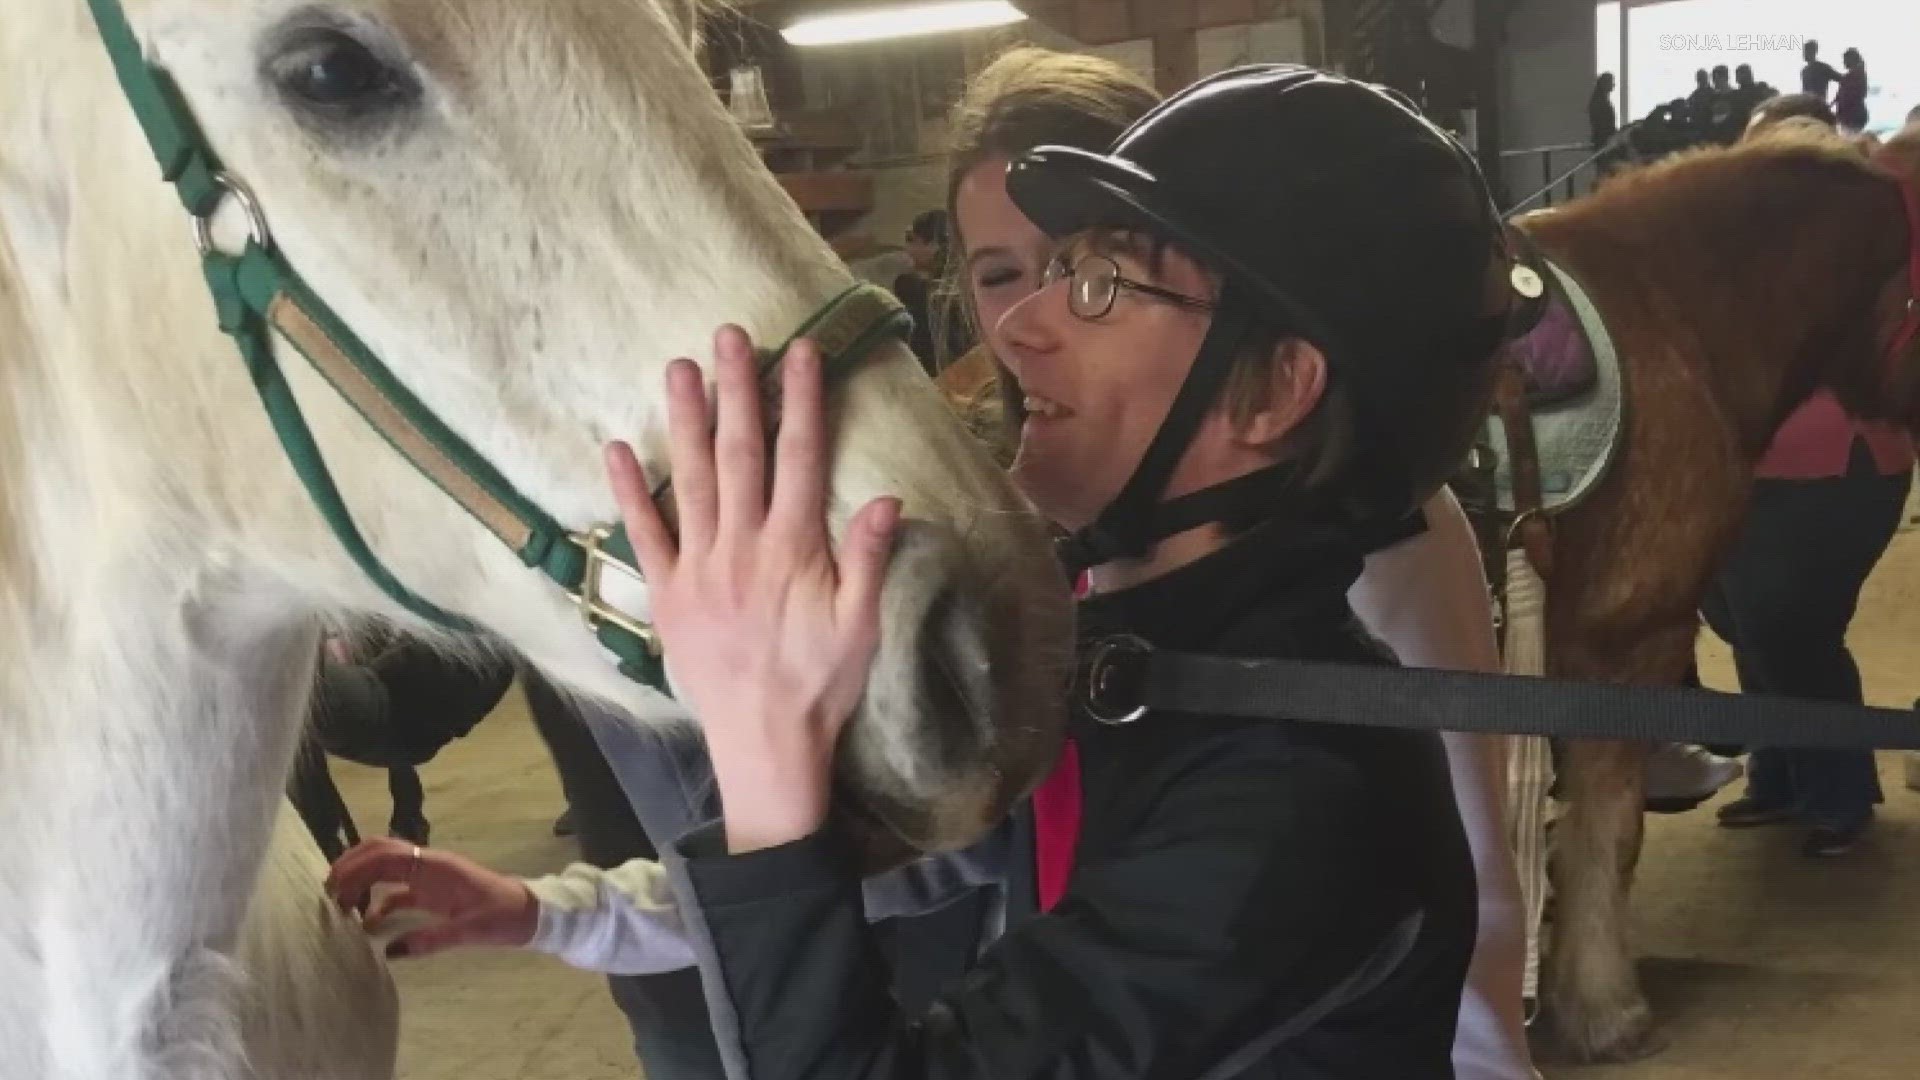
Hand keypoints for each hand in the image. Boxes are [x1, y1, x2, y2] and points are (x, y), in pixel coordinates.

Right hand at [325, 837, 536, 957]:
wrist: (528, 913)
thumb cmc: (503, 917)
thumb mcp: (470, 931)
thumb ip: (431, 939)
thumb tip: (390, 951)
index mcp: (435, 866)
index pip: (385, 856)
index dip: (355, 868)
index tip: (333, 890)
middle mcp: (427, 864)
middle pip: (379, 852)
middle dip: (350, 867)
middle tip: (329, 894)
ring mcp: (428, 876)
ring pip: (385, 868)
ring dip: (361, 881)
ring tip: (341, 908)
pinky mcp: (431, 892)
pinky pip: (396, 890)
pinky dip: (378, 901)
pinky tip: (368, 924)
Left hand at [605, 326, 899, 853]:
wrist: (765, 743)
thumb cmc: (821, 684)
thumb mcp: (862, 624)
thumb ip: (868, 558)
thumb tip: (888, 497)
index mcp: (793, 547)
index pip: (800, 458)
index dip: (801, 402)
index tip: (800, 352)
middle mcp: (743, 545)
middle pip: (741, 453)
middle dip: (738, 390)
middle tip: (729, 334)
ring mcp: (699, 566)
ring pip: (692, 479)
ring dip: (686, 420)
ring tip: (679, 367)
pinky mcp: (666, 593)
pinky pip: (644, 534)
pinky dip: (630, 491)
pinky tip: (618, 448)